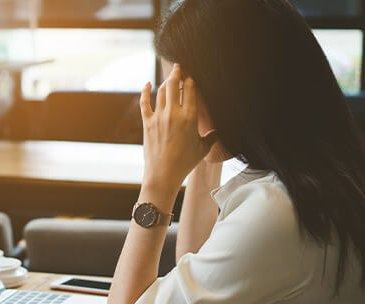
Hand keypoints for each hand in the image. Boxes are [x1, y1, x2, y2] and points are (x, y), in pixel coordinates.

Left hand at [140, 64, 212, 191]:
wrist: (163, 174)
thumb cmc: (185, 162)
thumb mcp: (204, 148)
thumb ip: (213, 135)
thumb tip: (222, 129)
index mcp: (190, 117)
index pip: (190, 89)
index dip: (191, 78)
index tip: (192, 72)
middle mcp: (173, 114)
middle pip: (174, 85)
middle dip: (177, 73)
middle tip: (179, 65)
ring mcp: (158, 117)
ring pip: (161, 91)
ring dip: (166, 80)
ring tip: (170, 74)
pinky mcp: (147, 123)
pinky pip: (144, 102)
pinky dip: (145, 91)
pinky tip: (147, 84)